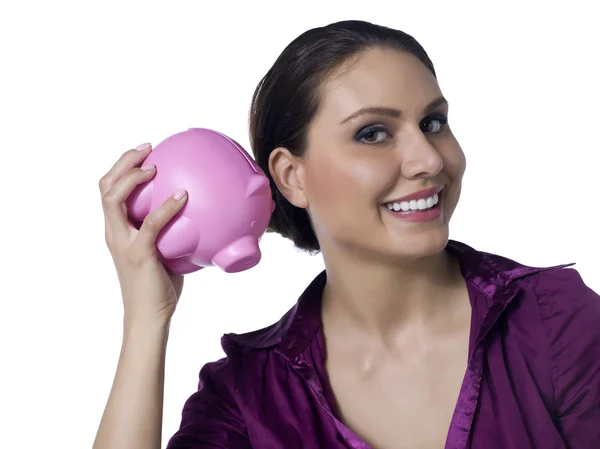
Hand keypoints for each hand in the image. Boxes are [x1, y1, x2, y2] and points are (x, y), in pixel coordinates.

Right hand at [99, 143, 187, 324]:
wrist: (148, 316)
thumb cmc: (159, 287)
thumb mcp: (163, 252)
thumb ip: (171, 233)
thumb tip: (199, 215)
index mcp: (117, 230)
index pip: (109, 191)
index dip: (121, 168)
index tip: (144, 154)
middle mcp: (114, 232)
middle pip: (105, 187)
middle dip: (123, 162)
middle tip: (147, 148)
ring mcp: (123, 242)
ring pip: (113, 199)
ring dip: (132, 177)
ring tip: (153, 166)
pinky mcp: (138, 253)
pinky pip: (150, 224)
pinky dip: (166, 207)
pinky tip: (183, 196)